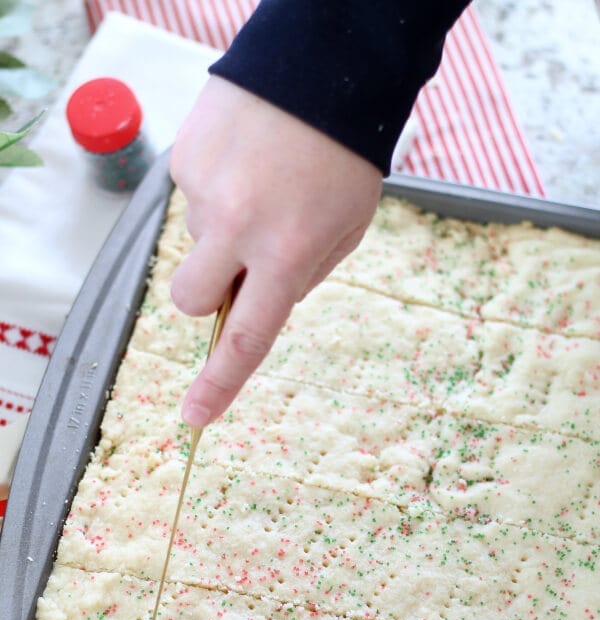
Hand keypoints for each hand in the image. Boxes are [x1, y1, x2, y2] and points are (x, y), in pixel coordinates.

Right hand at [169, 76, 381, 427]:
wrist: (324, 68)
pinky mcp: (184, 157)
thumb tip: (255, 299)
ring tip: (261, 186)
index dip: (220, 384)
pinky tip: (245, 160)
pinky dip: (216, 190)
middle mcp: (238, 227)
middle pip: (191, 300)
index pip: (245, 338)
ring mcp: (204, 191)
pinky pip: (191, 197)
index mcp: (287, 253)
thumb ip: (300, 277)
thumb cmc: (346, 158)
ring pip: (196, 241)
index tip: (195, 417)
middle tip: (238, 263)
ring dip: (222, 230)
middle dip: (208, 296)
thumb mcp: (345, 231)